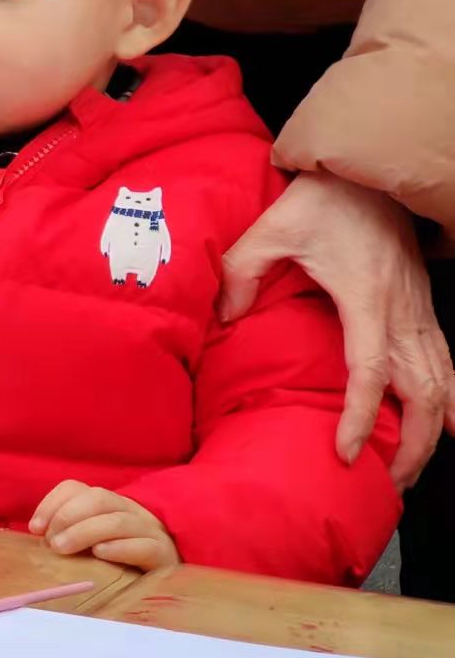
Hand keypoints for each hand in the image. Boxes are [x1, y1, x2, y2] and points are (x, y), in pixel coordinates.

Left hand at [29, 481, 179, 570]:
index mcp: (106, 504)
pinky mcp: (164, 556)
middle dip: (67, 517)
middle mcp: (129, 511)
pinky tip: (100, 554)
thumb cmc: (118, 563)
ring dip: (85, 532)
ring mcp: (150, 531)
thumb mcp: (89, 545)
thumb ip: (66, 537)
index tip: (34, 528)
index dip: (52, 503)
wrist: (166, 579)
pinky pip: (144, 546)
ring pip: (118, 521)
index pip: (75, 488)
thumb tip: (38, 539)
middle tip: (51, 543)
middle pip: (98, 499)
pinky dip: (119, 548)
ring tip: (63, 548)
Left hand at [221, 172, 453, 486]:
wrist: (366, 175)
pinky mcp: (422, 309)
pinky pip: (445, 364)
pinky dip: (446, 401)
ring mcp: (419, 313)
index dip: (360, 417)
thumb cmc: (320, 201)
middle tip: (389, 482)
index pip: (370, 373)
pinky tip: (439, 427)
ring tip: (408, 469)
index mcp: (366, 299)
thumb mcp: (269, 230)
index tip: (346, 453)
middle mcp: (402, 313)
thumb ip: (242, 273)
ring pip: (444, 385)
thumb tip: (226, 318)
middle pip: (425, 394)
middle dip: (413, 445)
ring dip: (432, 432)